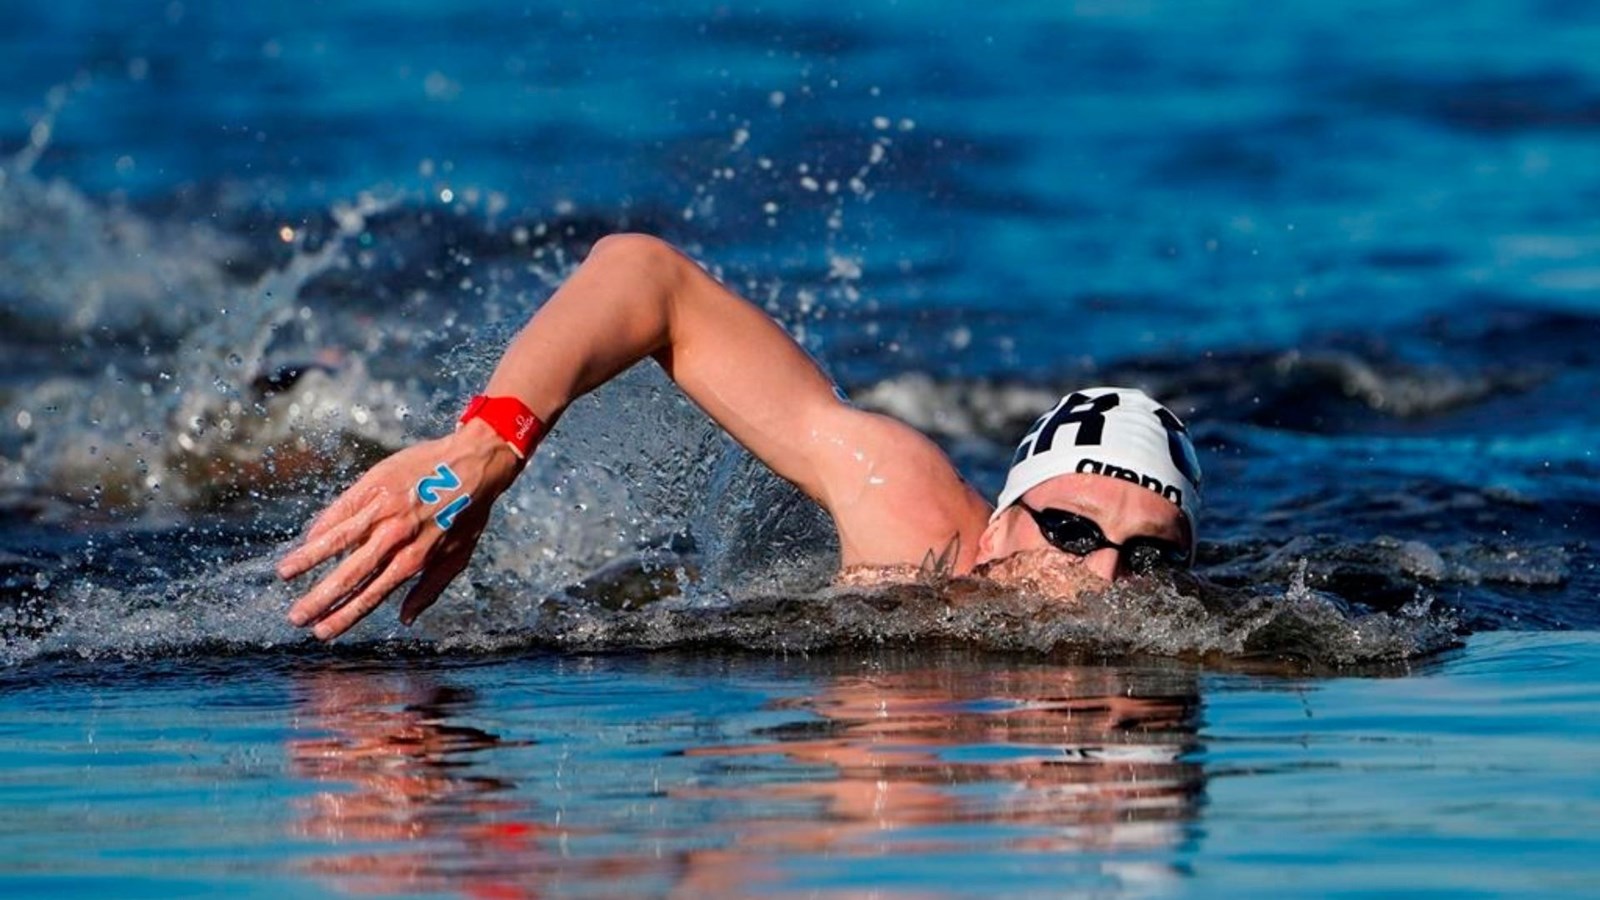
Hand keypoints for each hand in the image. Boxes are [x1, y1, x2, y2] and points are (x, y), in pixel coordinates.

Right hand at [278, 421, 522, 639]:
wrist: (474, 463)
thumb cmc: (469, 514)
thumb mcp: (458, 557)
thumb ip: (429, 590)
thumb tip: (406, 621)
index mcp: (415, 559)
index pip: (371, 595)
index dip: (344, 616)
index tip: (321, 632)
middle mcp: (396, 536)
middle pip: (349, 574)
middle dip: (320, 599)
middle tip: (295, 618)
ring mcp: (383, 509)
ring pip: (337, 539)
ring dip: (308, 559)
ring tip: (283, 575)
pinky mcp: (374, 484)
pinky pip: (342, 509)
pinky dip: (323, 525)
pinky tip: (307, 539)